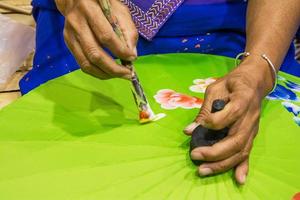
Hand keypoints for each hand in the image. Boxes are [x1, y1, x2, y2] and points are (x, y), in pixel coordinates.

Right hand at [55, 0, 137, 78]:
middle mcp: (77, 24)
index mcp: (90, 10)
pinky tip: (108, 72)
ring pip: (86, 63)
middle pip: (95, 54)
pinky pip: (82, 64)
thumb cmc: (102, 3)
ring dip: (106, 74)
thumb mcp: (119, 10)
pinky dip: (97, 72)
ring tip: (120, 75)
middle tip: (128, 74)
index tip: (133, 58)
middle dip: (114, 68)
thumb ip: (128, 30)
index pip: (106, 36)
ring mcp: (70, 35)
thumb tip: (132, 54)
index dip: (120, 51)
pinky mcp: (68, 43)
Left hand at [184, 57, 273, 183]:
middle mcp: (250, 117)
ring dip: (222, 163)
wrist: (253, 83)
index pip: (232, 113)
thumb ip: (204, 110)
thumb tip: (189, 131)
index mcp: (243, 99)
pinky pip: (248, 153)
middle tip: (195, 155)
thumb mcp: (215, 88)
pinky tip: (238, 179)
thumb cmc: (232, 83)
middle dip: (214, 152)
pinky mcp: (251, 136)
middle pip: (236, 139)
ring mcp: (252, 129)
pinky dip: (242, 167)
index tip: (200, 126)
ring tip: (204, 170)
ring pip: (240, 150)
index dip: (215, 121)